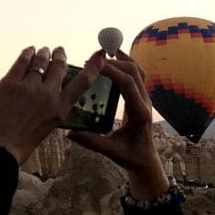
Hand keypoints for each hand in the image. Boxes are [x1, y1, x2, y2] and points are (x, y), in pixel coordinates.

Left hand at [0, 46, 104, 164]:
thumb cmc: (18, 145)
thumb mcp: (44, 129)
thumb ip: (49, 111)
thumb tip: (47, 95)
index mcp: (59, 110)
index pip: (82, 83)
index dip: (93, 67)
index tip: (100, 56)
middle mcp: (48, 95)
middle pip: (59, 67)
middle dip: (60, 56)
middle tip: (59, 50)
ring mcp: (29, 87)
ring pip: (41, 61)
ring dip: (44, 53)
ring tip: (44, 50)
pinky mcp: (10, 82)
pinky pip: (22, 61)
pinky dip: (27, 53)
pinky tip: (29, 51)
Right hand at [66, 49, 169, 198]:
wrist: (146, 162)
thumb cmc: (129, 157)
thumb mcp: (109, 151)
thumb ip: (90, 141)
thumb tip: (68, 132)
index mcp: (139, 112)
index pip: (127, 83)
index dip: (111, 71)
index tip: (93, 66)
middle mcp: (145, 102)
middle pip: (134, 72)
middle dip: (114, 62)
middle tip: (93, 59)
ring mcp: (145, 99)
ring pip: (138, 71)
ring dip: (123, 59)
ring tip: (105, 52)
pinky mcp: (142, 99)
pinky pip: (138, 76)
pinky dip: (127, 65)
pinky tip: (115, 60)